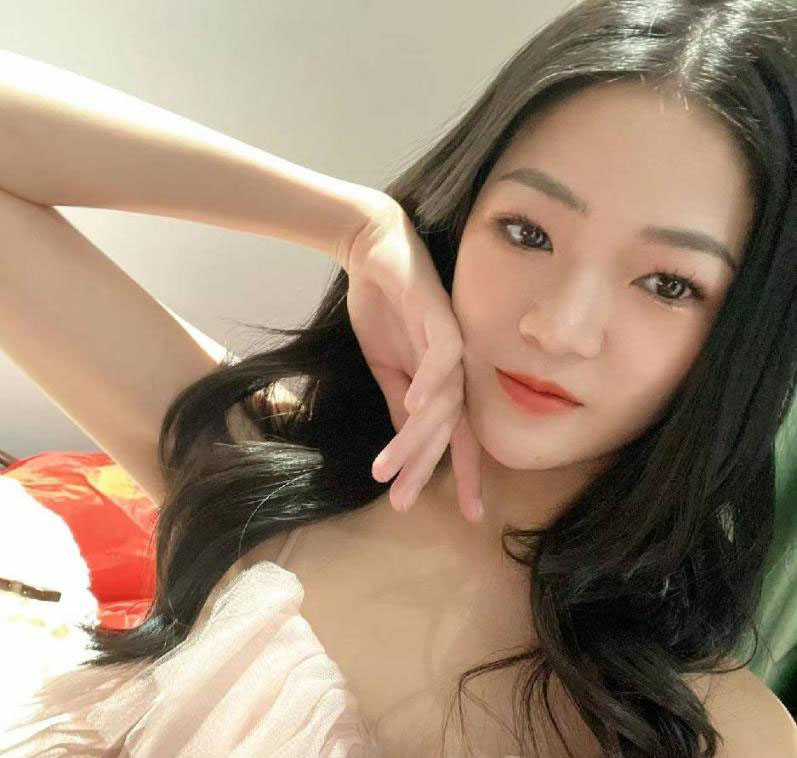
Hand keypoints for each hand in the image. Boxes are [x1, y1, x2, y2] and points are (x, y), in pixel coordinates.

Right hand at [339, 193, 484, 521]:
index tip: (470, 514)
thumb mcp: (387, 368)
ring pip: (441, 402)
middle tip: (402, 505)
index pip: (459, 437)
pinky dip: (430, 381)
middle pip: (448, 430)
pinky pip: (443, 355)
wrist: (374, 252)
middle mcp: (456, 371)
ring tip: (387, 470)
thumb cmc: (385, 309)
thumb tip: (407, 442)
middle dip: (424, 469)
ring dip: (413, 438)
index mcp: (444, 385)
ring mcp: (452, 345)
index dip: (465, 475)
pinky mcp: (442, 317)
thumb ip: (400, 403)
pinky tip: (414, 405)